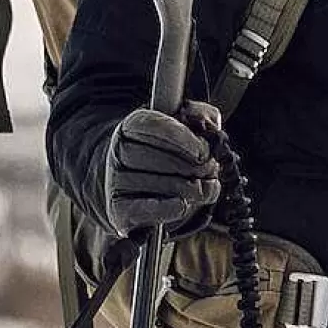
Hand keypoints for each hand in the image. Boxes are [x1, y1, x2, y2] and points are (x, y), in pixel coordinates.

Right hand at [100, 99, 222, 236]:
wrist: (138, 190)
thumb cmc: (167, 155)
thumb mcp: (184, 128)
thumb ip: (199, 115)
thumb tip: (208, 123)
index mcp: (132, 126)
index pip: (152, 126)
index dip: (180, 137)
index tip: (203, 151)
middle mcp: (118, 153)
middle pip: (158, 158)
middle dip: (193, 166)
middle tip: (211, 170)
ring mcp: (116, 183)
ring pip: (160, 185)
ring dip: (191, 189)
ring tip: (204, 188)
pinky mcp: (120, 211)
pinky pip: (146, 210)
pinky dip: (169, 208)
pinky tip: (183, 205)